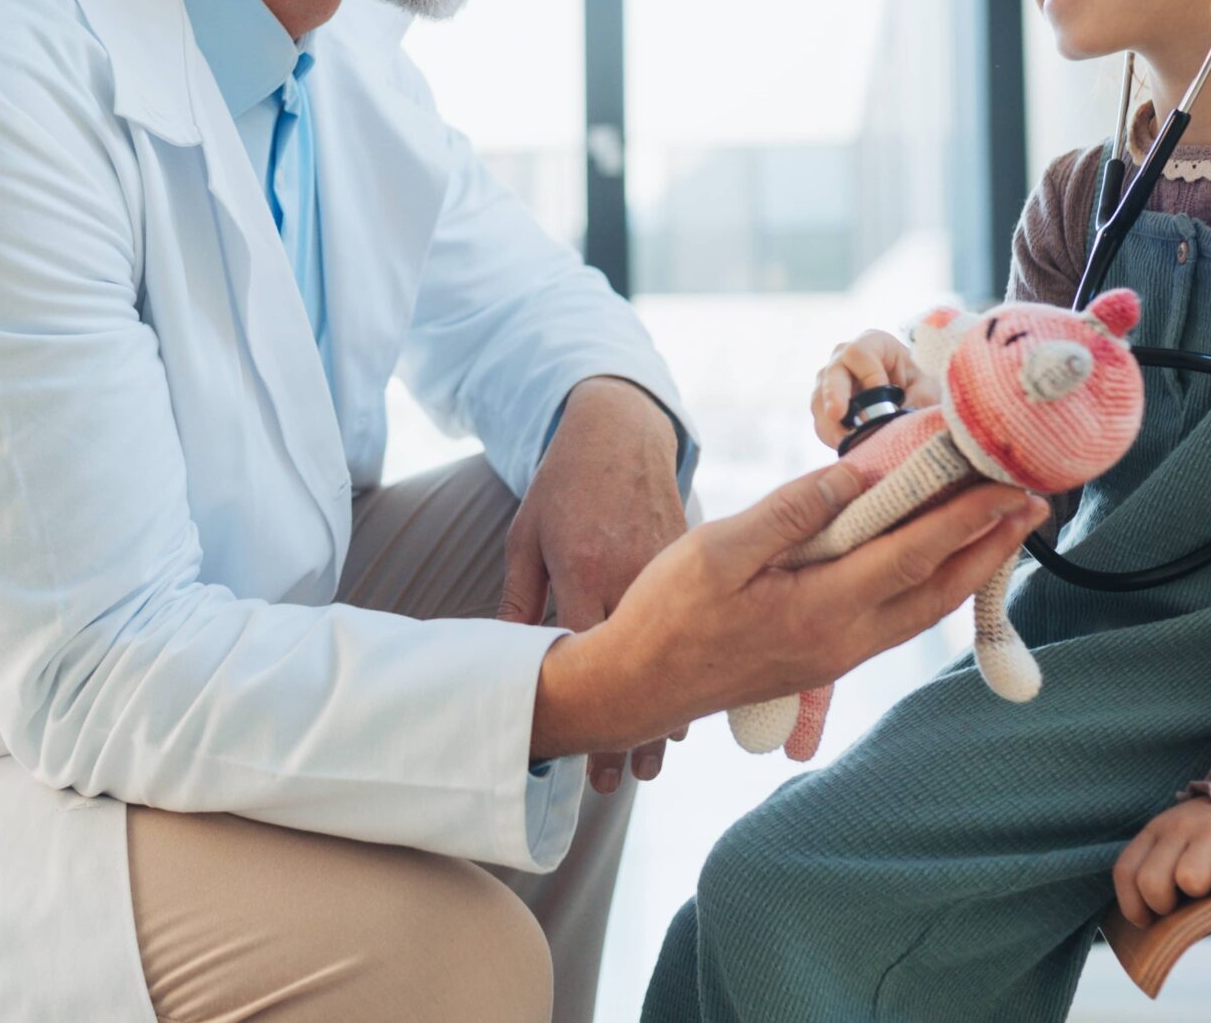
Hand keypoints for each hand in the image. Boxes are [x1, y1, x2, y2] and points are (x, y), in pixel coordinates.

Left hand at [501, 378, 688, 792]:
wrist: (619, 430)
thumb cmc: (563, 483)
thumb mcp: (527, 536)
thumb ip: (521, 600)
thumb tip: (514, 659)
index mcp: (585, 570)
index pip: (591, 658)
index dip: (595, 715)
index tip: (592, 761)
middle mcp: (632, 574)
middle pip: (638, 667)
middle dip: (633, 730)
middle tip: (624, 780)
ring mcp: (669, 568)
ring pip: (676, 650)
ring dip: (668, 705)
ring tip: (656, 759)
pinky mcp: (693, 559)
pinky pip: (696, 619)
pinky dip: (691, 660)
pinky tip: (684, 700)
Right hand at [530, 461, 1047, 758]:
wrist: (636, 687)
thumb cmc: (667, 614)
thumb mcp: (719, 547)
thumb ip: (792, 512)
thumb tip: (855, 476)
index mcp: (821, 609)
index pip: (914, 554)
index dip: (967, 516)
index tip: (1009, 484)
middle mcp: (844, 641)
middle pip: (940, 590)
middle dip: (992, 545)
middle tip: (1034, 504)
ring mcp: (837, 656)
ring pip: (925, 611)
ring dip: (971, 568)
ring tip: (1003, 532)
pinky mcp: (824, 661)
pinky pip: (898, 620)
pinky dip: (934, 587)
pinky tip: (936, 565)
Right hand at [810, 329, 939, 450]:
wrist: (910, 398)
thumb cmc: (919, 385)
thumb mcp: (927, 388)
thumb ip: (917, 400)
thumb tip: (899, 421)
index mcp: (872, 344)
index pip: (859, 352)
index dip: (868, 374)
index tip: (881, 395)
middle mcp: (844, 358)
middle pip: (832, 373)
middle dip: (834, 395)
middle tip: (837, 415)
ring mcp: (830, 381)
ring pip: (819, 399)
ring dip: (832, 423)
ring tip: (849, 441)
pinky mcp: (824, 406)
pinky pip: (820, 421)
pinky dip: (832, 435)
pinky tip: (848, 445)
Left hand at [1112, 798, 1210, 925]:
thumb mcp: (1177, 847)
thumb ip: (1157, 871)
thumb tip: (1142, 921)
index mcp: (1156, 829)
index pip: (1126, 871)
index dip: (1133, 905)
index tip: (1149, 920)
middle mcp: (1179, 825)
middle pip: (1152, 883)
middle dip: (1165, 907)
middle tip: (1186, 905)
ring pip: (1190, 880)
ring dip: (1204, 896)